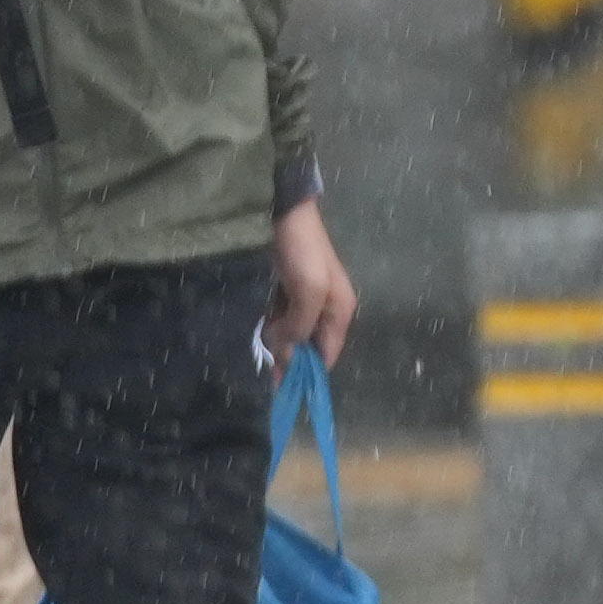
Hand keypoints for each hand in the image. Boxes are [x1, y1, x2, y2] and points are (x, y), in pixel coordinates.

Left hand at [261, 197, 356, 363]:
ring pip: (296, 332)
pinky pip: (284, 317)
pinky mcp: (292, 290)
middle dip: (293, 360)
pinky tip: (264, 335)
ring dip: (282, 345)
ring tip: (264, 358)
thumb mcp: (307, 293)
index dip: (311, 372)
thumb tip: (287, 351)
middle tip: (270, 378)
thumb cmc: (303, 254)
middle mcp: (327, 310)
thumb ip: (300, 326)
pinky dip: (276, 328)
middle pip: (311, 345)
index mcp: (339, 312)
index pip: (328, 353)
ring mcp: (309, 299)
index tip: (289, 389)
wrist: (289, 215)